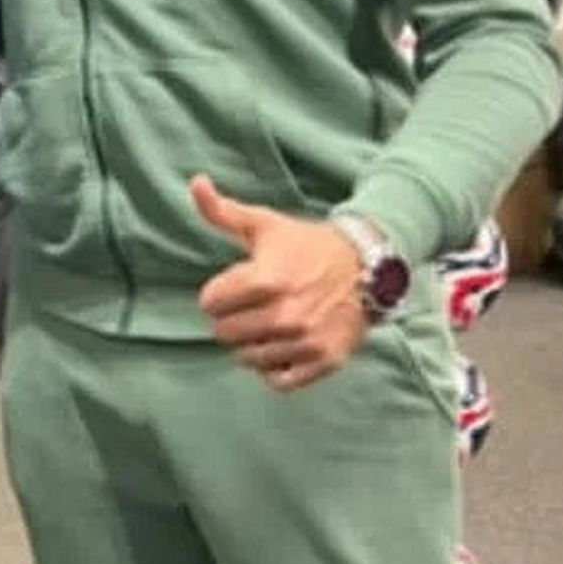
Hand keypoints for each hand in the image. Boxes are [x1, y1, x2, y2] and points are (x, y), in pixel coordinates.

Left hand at [191, 174, 367, 391]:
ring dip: (252, 344)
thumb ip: (222, 210)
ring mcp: (304, 341)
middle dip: (231, 319)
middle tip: (251, 306)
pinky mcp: (323, 361)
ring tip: (267, 323)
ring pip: (248, 358)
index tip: (233, 287)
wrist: (367, 265)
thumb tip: (195, 182)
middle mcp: (284, 314)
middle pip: (225, 333)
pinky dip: (274, 368)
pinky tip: (281, 347)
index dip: (217, 294)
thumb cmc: (308, 245)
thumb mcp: (264, 224)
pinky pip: (278, 381)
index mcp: (265, 280)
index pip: (210, 303)